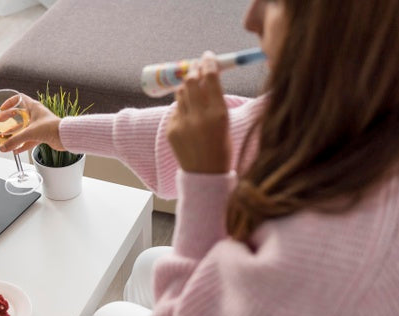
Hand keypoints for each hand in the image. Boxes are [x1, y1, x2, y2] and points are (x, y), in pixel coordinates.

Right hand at [0, 94, 63, 153]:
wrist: (65, 137)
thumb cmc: (51, 128)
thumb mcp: (29, 133)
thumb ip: (14, 140)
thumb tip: (3, 148)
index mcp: (33, 107)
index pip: (18, 98)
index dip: (9, 102)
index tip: (1, 109)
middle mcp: (36, 114)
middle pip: (19, 114)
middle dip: (9, 120)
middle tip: (0, 124)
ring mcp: (39, 125)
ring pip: (24, 128)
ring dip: (15, 133)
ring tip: (5, 138)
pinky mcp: (42, 135)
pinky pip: (29, 139)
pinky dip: (22, 144)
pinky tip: (16, 150)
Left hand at [167, 51, 230, 173]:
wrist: (205, 176)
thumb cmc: (222, 149)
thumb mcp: (227, 123)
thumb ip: (216, 101)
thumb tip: (207, 78)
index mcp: (218, 114)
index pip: (211, 79)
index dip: (209, 63)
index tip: (208, 56)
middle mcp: (199, 117)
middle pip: (192, 81)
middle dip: (194, 70)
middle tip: (196, 65)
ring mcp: (183, 123)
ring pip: (181, 93)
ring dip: (187, 86)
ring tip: (192, 85)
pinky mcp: (171, 130)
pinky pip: (176, 109)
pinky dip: (182, 106)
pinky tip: (189, 112)